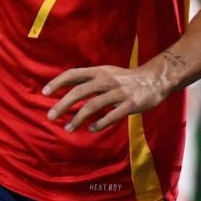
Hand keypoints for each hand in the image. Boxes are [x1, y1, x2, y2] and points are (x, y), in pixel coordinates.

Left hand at [43, 64, 167, 132]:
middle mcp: (107, 80)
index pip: (73, 74)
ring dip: (78, 118)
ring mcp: (119, 92)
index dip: (58, 82)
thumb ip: (89, 79)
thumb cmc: (126, 78)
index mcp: (99, 71)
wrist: (155, 80)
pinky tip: (90, 129)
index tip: (45, 92)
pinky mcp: (131, 104)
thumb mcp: (107, 72)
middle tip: (50, 115)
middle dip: (63, 104)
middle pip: (79, 92)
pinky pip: (112, 115)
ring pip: (93, 105)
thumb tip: (67, 88)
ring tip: (68, 128)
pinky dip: (100, 123)